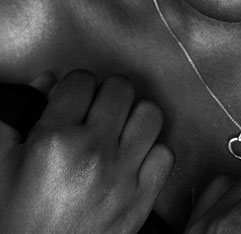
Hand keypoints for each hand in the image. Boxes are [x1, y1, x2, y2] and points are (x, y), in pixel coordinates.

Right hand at [0, 70, 173, 233]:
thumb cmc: (16, 219)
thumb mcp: (2, 163)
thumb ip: (18, 114)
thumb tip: (48, 80)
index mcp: (55, 140)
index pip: (82, 80)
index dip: (75, 86)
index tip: (72, 99)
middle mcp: (93, 153)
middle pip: (121, 88)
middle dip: (106, 94)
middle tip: (95, 111)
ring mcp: (122, 177)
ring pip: (150, 114)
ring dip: (134, 116)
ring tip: (118, 129)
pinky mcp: (142, 200)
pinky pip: (165, 154)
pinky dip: (152, 152)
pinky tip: (132, 158)